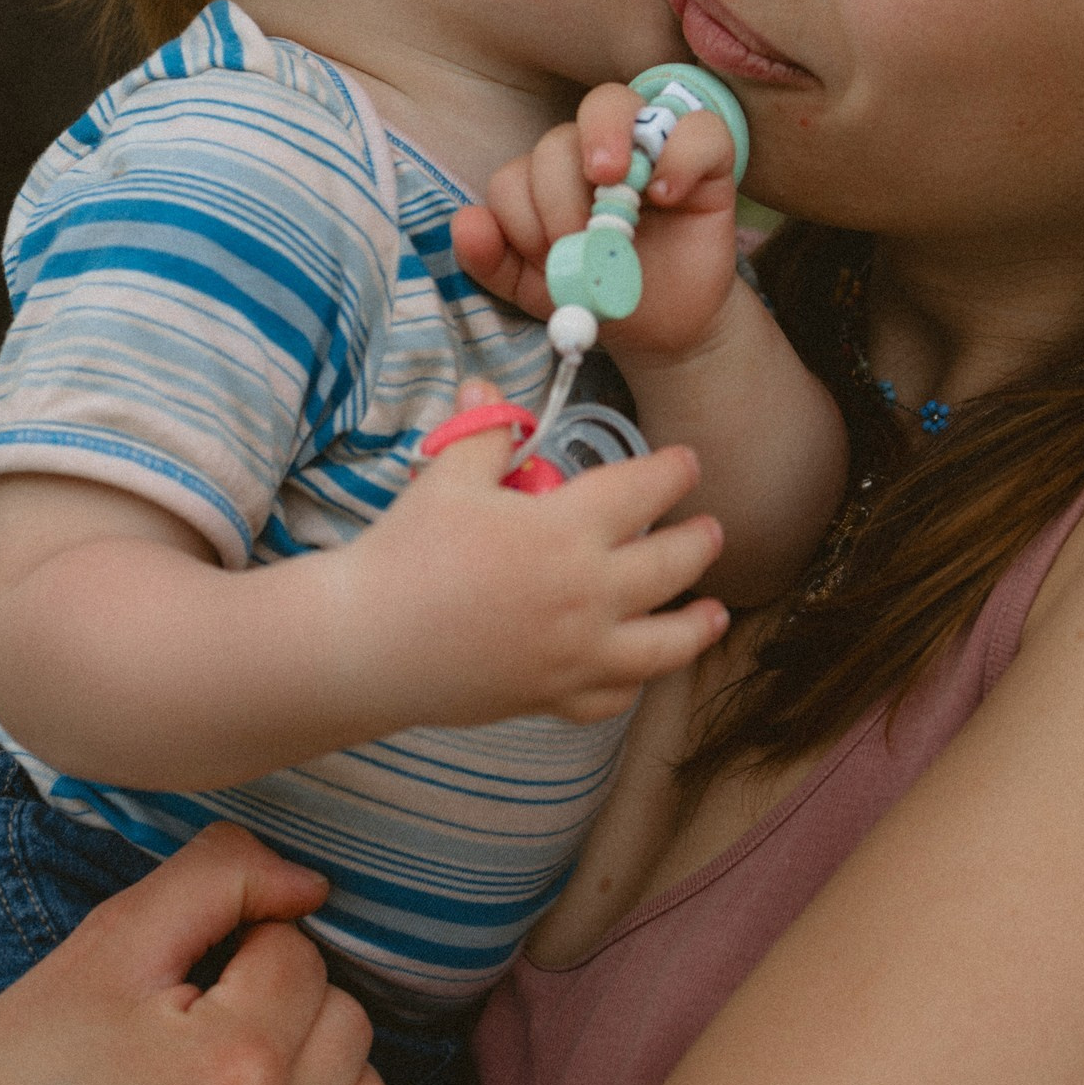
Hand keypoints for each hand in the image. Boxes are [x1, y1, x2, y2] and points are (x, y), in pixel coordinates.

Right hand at [0, 824, 417, 1084]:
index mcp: (231, 1062)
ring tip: (255, 1072)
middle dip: (290, 1003)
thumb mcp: (110, 941)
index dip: (248, 945)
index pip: (303, 953)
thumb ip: (221, 878)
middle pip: (347, 1023)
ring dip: (329, 1075)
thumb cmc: (21, 1057)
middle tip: (212, 1017)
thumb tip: (312, 884)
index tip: (191, 974)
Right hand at [339, 384, 729, 726]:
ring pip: (664, 646)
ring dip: (697, 627)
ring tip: (717, 613)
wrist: (366, 644)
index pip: (643, 492)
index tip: (687, 464)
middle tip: (712, 530)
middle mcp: (587, 594)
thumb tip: (489, 386)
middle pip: (671, 566)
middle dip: (700, 543)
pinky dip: (634, 682)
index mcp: (566, 530)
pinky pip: (612, 697)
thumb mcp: (448, 476)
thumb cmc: (407, 552)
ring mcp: (576, 654)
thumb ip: (484, 431)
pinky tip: (640, 668)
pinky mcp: (551, 697)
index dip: (672, 473)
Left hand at [452, 84, 741, 367]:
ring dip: (605, 140)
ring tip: (613, 187)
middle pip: (559, 137)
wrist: (666, 328)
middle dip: (557, 192)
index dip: (524, 217)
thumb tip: (465, 223)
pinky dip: (679, 156)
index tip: (547, 258)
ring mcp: (649, 146)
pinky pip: (698, 129)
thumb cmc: (602, 296)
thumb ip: (493, 260)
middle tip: (575, 235)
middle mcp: (593, 152)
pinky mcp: (706, 158)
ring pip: (614, 102)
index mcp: (549, 180)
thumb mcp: (537, 289)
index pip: (518, 174)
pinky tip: (668, 197)